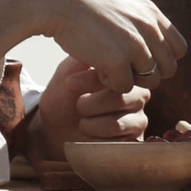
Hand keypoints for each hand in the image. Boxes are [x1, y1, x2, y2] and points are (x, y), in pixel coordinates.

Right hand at [0, 0, 184, 91]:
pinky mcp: (118, 61)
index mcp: (152, 13)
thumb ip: (137, 21)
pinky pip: (124, 87)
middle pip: (167, 69)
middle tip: (121, 69)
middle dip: (146, 74)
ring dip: (128, 80)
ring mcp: (136, 45)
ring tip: (106, 69)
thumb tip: (149, 42)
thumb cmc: (79, 1)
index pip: (178, 49)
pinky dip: (108, 84)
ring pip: (150, 81)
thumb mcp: (119, 4)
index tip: (137, 58)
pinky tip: (93, 70)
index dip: (160, 58)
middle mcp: (150, 28)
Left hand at [33, 58, 151, 161]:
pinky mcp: (133, 143)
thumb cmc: (62, 98)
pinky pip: (119, 144)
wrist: (52, 129)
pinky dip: (97, 141)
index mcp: (126, 74)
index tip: (70, 83)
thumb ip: (84, 58)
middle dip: (90, 105)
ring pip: (119, 124)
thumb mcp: (67, 73)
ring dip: (92, 125)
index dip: (91, 80)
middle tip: (78, 106)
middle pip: (122, 98)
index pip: (119, 73)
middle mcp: (138, 96)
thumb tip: (101, 47)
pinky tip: (89, 138)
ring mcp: (138, 120)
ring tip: (82, 123)